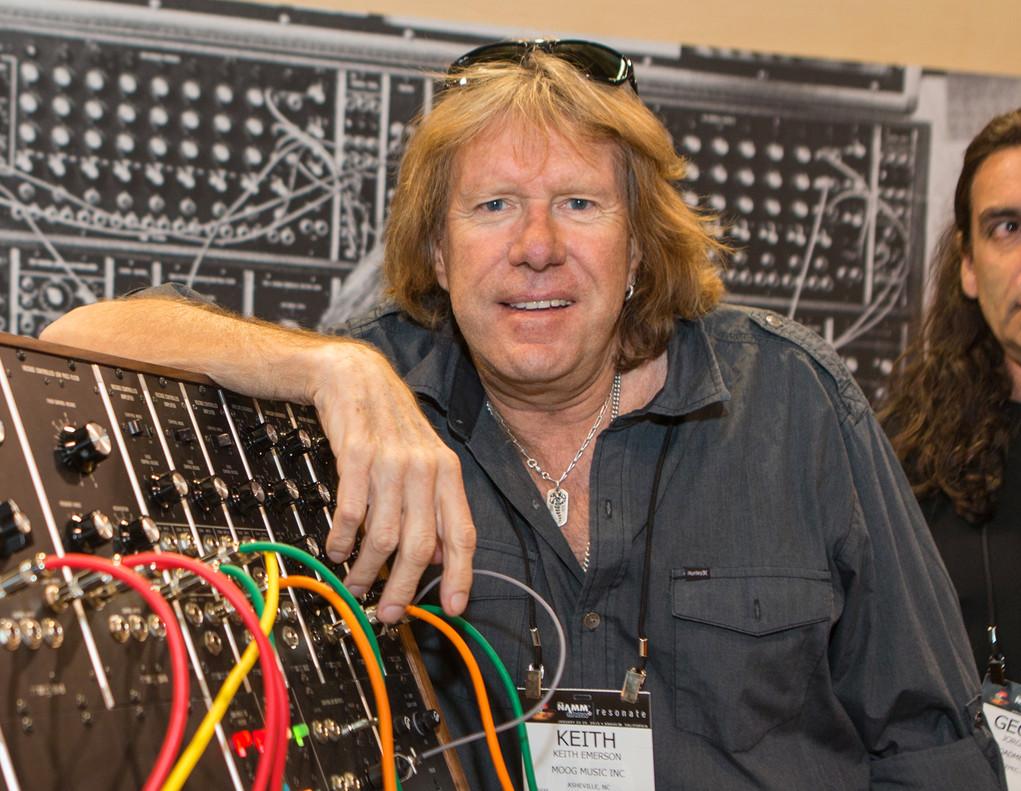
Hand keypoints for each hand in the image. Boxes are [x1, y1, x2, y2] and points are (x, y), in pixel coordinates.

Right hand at [311, 341, 475, 622]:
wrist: (355, 376)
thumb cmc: (390, 423)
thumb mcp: (424, 461)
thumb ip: (433, 506)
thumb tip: (435, 557)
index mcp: (447, 472)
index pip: (462, 533)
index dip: (460, 574)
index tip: (453, 606)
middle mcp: (424, 468)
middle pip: (420, 545)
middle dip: (404, 588)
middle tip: (389, 613)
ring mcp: (391, 462)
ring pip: (384, 536)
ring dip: (368, 569)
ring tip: (357, 584)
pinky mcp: (356, 456)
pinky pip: (351, 512)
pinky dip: (343, 540)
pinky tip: (337, 550)